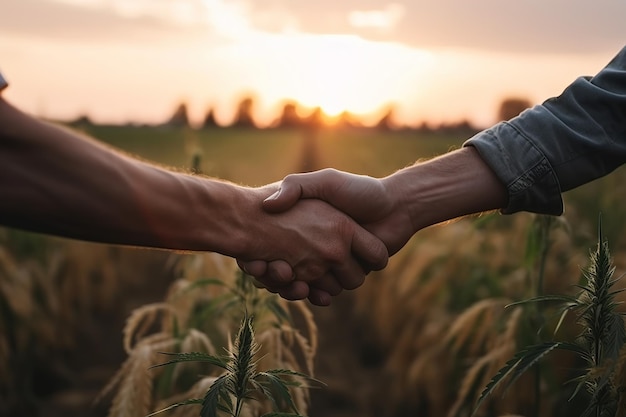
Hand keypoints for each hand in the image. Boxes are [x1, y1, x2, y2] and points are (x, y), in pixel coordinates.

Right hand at [239, 169, 414, 302]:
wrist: (395, 206)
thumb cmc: (359, 190)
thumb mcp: (323, 182)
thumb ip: (296, 187)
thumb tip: (268, 205)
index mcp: (310, 228)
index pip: (274, 246)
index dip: (262, 254)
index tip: (250, 256)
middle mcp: (319, 248)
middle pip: (286, 270)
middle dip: (272, 273)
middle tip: (256, 267)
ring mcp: (332, 264)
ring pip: (304, 284)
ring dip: (289, 284)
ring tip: (276, 274)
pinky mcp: (347, 275)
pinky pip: (324, 292)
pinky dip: (312, 293)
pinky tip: (300, 286)